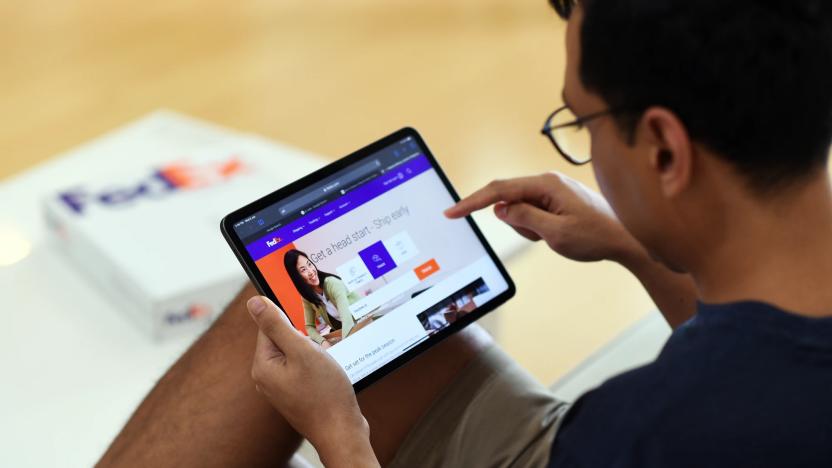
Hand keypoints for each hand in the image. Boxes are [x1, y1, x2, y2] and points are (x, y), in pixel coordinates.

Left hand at [246, 296, 378, 467]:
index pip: (269, 326)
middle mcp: (267, 378)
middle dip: (304, 338)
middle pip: (283, 339)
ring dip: (313, 352)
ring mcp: (282, 388)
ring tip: (326, 366)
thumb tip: (254, 302)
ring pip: (296, 354)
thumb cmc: (324, 394)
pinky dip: (317, 365)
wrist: (342, 433)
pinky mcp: (296, 394)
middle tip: (321, 350)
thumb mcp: (302, 351)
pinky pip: (303, 368)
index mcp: (263, 366)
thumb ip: (276, 325)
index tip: (310, 329)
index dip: (292, 321)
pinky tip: (328, 375)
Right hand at [445, 172, 641, 262]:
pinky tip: (559, 233)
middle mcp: (548, 181)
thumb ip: (524, 218)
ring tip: (556, 237)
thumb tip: (501, 208)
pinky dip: (537, 226)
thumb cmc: (597, 236)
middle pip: (510, 199)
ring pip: (521, 209)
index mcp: (546, 184)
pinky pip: (534, 212)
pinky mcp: (558, 199)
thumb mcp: (555, 233)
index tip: (453, 211)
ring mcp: (553, 189)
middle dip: (516, 222)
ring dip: (529, 227)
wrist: (629, 238)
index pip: (499, 190)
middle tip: (541, 236)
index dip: (472, 202)